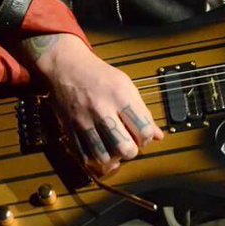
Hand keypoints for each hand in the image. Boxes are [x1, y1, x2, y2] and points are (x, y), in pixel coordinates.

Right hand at [24, 34, 163, 176]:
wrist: (66, 67)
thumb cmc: (98, 75)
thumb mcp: (126, 85)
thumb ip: (142, 112)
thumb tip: (158, 135)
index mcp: (120, 96)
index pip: (144, 130)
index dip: (147, 137)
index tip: (142, 134)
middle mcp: (102, 109)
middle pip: (125, 148)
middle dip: (131, 151)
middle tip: (128, 143)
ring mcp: (84, 121)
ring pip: (104, 157)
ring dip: (112, 156)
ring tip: (113, 147)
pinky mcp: (70, 129)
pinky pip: (84, 156)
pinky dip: (94, 158)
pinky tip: (99, 149)